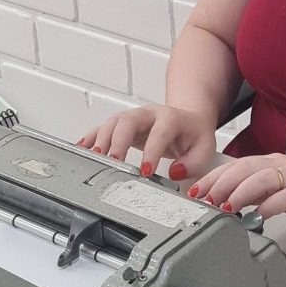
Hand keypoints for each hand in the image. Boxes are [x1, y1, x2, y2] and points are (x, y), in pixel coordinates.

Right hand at [78, 105, 217, 181]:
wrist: (187, 118)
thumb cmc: (193, 134)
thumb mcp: (204, 149)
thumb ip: (193, 162)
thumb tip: (174, 172)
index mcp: (171, 118)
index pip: (161, 131)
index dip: (152, 151)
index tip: (145, 171)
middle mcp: (149, 114)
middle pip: (129, 121)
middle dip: (119, 141)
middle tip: (113, 161)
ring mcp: (133, 117)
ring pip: (113, 122)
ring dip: (102, 140)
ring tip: (94, 159)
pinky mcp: (121, 124)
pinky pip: (102, 127)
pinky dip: (91, 136)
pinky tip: (81, 147)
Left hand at [189, 153, 285, 227]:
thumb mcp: (280, 193)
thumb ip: (257, 194)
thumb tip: (228, 202)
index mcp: (273, 163)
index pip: (237, 165)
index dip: (213, 176)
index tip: (195, 190)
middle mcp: (283, 165)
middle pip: (245, 168)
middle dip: (220, 183)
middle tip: (204, 199)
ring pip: (262, 178)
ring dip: (240, 192)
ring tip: (226, 206)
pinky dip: (270, 204)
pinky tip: (259, 215)